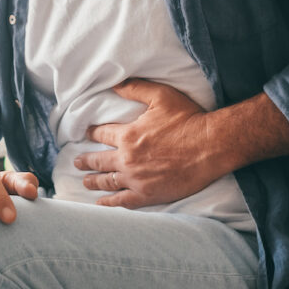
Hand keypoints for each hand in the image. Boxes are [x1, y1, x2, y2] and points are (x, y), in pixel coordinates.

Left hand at [73, 78, 229, 208]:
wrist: (211, 146)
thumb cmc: (188, 119)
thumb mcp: (160, 95)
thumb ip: (135, 89)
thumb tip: (114, 84)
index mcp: (128, 135)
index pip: (101, 134)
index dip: (92, 133)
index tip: (86, 134)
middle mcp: (127, 158)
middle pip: (99, 161)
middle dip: (86, 161)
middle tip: (77, 162)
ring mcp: (136, 179)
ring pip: (107, 181)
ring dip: (94, 181)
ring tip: (85, 181)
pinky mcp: (148, 195)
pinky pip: (122, 201)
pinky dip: (109, 203)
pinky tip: (101, 203)